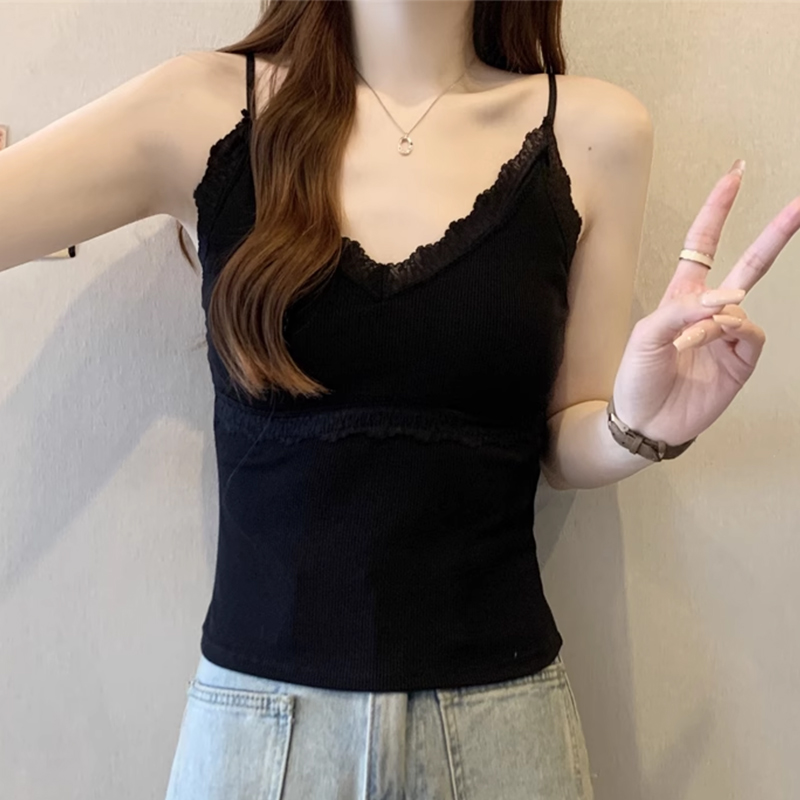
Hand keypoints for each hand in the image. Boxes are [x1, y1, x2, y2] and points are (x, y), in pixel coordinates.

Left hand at [611, 159, 799, 446]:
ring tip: (685, 343)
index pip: (703, 244)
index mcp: (682, 296)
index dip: (718, 209)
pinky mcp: (741, 361)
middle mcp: (709, 311)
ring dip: (713, 319)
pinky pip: (748, 333)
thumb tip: (726, 299)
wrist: (643, 422)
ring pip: (739, 306)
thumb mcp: (644, 335)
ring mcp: (728, 336)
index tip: (735, 175)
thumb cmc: (637, 377)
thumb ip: (681, 310)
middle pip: (750, 263)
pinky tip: (702, 346)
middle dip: (775, 233)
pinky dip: (725, 333)